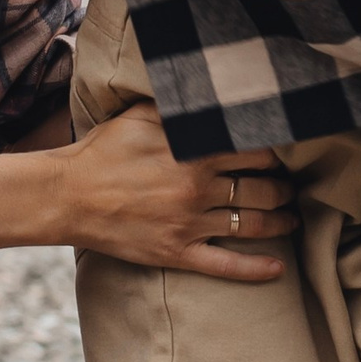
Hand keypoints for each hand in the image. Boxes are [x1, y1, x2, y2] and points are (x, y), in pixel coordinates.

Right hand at [59, 106, 295, 279]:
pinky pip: (225, 265)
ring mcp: (190, 224)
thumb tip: (212, 92)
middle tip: (293, 184)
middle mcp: (199, 189)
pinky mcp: (177, 253)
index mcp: (195, 152)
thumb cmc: (103, 151)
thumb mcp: (143, 115)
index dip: (277, 150)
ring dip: (280, 220)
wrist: (67, 196)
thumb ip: (182, 106)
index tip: (287, 150)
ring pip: (251, 224)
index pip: (256, 150)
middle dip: (283, 186)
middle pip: (261, 188)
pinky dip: (255, 269)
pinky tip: (278, 268)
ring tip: (292, 216)